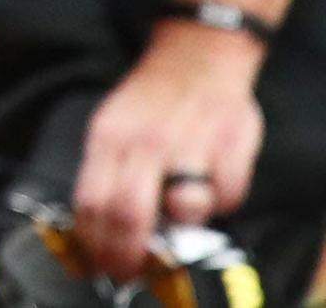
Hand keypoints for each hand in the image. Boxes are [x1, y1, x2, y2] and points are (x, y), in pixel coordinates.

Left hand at [71, 18, 266, 279]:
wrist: (197, 55)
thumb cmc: (152, 100)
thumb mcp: (112, 127)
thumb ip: (107, 173)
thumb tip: (96, 229)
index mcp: (111, 137)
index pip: (93, 201)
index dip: (96, 243)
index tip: (100, 266)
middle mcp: (146, 141)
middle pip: (130, 213)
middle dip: (129, 253)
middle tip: (131, 271)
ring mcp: (190, 143)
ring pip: (188, 208)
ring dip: (187, 221)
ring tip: (183, 210)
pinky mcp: (232, 145)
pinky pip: (229, 195)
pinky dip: (223, 201)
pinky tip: (214, 184)